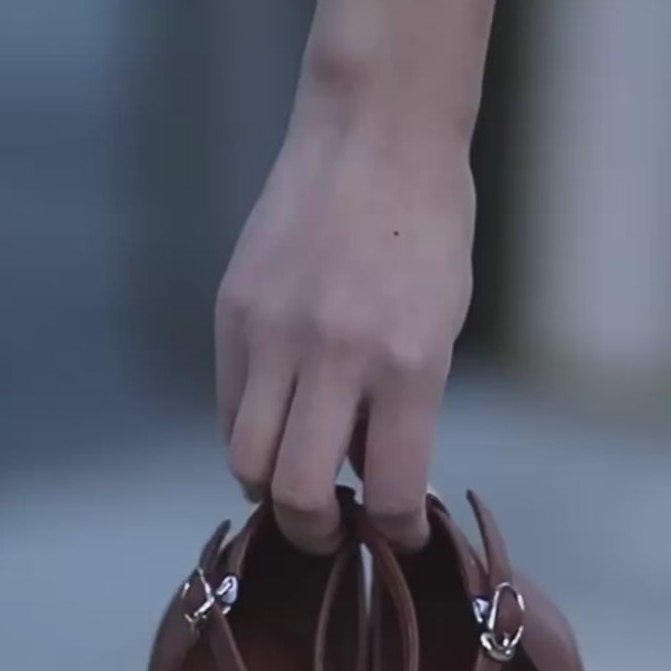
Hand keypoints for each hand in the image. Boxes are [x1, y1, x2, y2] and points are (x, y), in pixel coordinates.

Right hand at [215, 110, 474, 552]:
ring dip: (271, 489)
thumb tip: (358, 473)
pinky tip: (279, 424)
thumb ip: (400, 409)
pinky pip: (231, 407)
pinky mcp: (233, 314)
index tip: (397, 536)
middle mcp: (334, 358)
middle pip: (298, 494)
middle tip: (331, 531)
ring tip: (296, 483)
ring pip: (247, 461)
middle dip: (315, 532)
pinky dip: (253, 434)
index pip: (388, 492)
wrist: (372, 134)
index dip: (394, 532)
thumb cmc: (425, 234)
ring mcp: (274, 335)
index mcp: (406, 367)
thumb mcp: (438, 329)